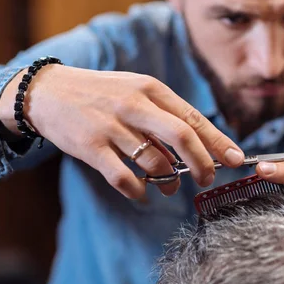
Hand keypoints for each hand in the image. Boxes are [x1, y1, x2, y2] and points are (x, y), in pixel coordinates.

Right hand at [0, 65, 243, 197]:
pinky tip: (142, 194)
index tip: (235, 158)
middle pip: (182, 137)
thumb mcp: (136, 92)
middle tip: (208, 179)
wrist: (48, 91)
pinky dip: (138, 191)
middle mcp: (134, 105)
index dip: (218, 141)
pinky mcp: (91, 147)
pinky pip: (124, 178)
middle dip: (202, 163)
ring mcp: (112, 126)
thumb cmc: (102, 95)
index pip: (193, 118)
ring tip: (170, 186)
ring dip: (169, 181)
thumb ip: (164, 116)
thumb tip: (196, 148)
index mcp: (151, 89)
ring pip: (155, 161)